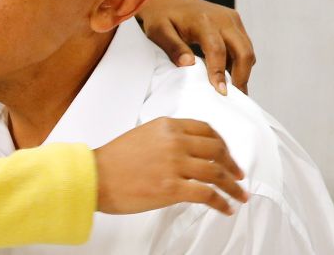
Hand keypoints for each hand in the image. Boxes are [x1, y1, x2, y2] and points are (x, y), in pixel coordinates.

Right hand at [94, 117, 246, 215]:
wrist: (95, 177)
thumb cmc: (112, 161)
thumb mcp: (142, 136)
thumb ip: (165, 139)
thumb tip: (185, 152)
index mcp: (166, 126)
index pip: (206, 130)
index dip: (222, 143)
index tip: (227, 154)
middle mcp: (174, 141)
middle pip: (217, 150)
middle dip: (232, 164)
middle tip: (237, 175)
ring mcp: (175, 164)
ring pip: (217, 173)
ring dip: (233, 186)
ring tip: (239, 194)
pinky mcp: (173, 188)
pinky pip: (208, 195)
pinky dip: (222, 202)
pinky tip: (225, 208)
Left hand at [138, 0, 254, 94]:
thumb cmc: (161, 16)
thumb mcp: (158, 32)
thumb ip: (173, 47)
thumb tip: (188, 64)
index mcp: (203, 20)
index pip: (217, 50)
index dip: (219, 73)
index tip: (221, 92)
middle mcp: (222, 18)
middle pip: (243, 51)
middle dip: (242, 76)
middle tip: (234, 97)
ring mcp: (231, 18)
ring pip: (246, 49)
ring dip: (242, 70)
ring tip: (232, 89)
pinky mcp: (234, 21)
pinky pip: (243, 44)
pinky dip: (240, 60)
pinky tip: (229, 74)